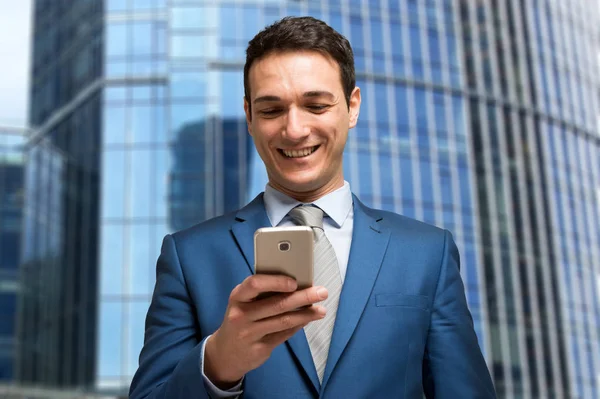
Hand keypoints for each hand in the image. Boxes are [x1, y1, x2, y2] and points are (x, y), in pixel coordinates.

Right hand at [204, 274, 327, 387]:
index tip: (295, 282)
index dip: (276, 282)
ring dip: (306, 314)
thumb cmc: (240, 319)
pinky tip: (308, 319)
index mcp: (237, 297)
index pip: (254, 284)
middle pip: (277, 304)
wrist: (224, 353)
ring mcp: (250, 334)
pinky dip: (298, 325)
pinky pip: (284, 334)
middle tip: (322, 292)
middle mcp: (241, 315)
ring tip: (321, 310)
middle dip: (303, 297)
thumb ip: (261, 293)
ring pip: (284, 321)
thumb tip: (295, 283)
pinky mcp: (259, 349)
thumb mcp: (242, 303)